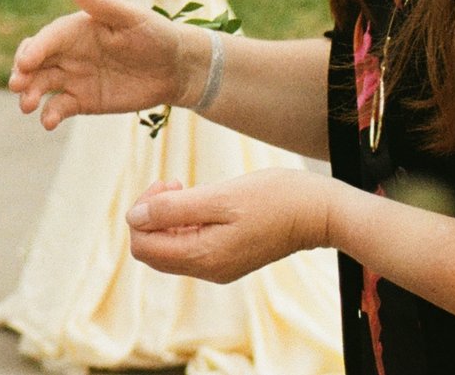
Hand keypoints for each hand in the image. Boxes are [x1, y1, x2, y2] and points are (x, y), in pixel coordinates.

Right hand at [10, 0, 207, 127]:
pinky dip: (50, 114)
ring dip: (30, 94)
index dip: (35, 49)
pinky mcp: (83, 100)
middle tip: (17, 85)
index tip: (25, 62)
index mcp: (76, 29)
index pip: (49, 38)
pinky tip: (48, 122)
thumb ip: (103, 5)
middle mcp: (69, 52)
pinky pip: (60, 107)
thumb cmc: (155, 34)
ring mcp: (74, 77)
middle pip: (36, 62)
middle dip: (22, 72)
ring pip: (42, 85)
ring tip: (27, 106)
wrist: (175, 69)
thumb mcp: (132, 18)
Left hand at [127, 169, 337, 283]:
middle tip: (174, 184)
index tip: (168, 185)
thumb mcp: (219, 197)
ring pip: (170, 248)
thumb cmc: (274, 198)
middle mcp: (208, 270)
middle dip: (151, 216)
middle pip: (152, 250)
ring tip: (186, 188)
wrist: (320, 212)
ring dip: (167, 217)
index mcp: (203, 258)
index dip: (142, 214)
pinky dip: (185, 223)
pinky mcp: (229, 258)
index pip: (142, 247)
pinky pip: (190, 246)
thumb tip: (135, 217)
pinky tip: (200, 201)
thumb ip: (173, 209)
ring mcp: (219, 267)